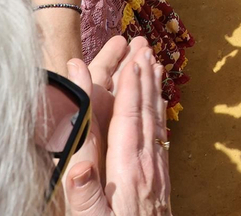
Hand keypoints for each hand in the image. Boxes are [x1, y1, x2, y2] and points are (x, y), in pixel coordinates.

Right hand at [63, 41, 169, 215]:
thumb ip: (86, 195)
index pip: (128, 120)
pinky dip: (159, 113)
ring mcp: (157, 172)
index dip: (128, 88)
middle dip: (145, 77)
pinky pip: (160, 137)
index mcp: (128, 172)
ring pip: (157, 121)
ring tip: (154, 62)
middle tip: (144, 44)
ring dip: (154, 89)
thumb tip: (79, 164)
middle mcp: (147, 166)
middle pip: (146, 112)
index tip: (127, 59)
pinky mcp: (160, 181)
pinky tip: (158, 106)